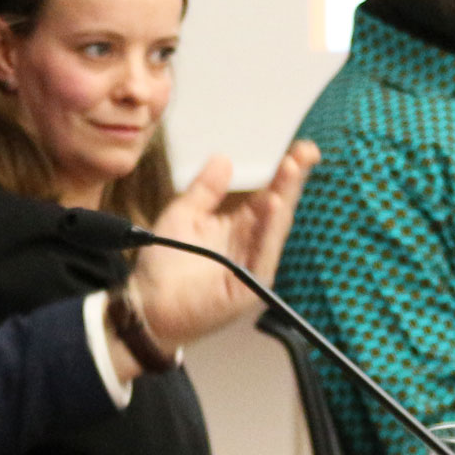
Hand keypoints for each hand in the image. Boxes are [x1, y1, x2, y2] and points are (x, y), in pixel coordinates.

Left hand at [123, 140, 318, 364]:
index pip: (269, 194)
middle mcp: (252, 245)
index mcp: (239, 227)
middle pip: (279, 207)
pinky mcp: (249, 287)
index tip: (301, 148)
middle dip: (293, 179)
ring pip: (275, 227)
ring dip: (284, 196)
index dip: (285, 172)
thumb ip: (205, 189)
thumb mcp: (183, 215)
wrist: (147, 305)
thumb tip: (224, 158)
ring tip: (292, 167)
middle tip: (307, 151)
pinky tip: (274, 204)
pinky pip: (262, 253)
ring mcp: (253, 266)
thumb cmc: (163, 267)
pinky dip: (269, 229)